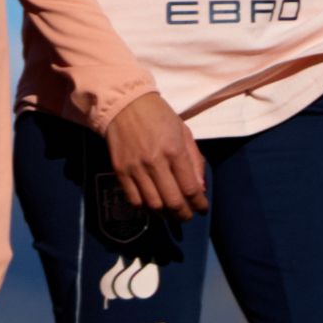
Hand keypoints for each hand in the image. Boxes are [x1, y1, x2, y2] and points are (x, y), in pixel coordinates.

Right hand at [101, 93, 211, 216]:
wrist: (125, 105)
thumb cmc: (159, 116)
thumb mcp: (184, 132)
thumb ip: (195, 160)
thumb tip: (200, 189)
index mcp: (174, 150)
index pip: (190, 188)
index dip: (199, 204)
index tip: (202, 209)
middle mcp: (155, 162)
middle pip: (172, 201)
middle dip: (183, 214)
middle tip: (187, 216)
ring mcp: (135, 168)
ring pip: (153, 204)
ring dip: (165, 214)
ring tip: (172, 213)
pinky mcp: (120, 171)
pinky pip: (133, 199)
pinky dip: (145, 207)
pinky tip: (153, 205)